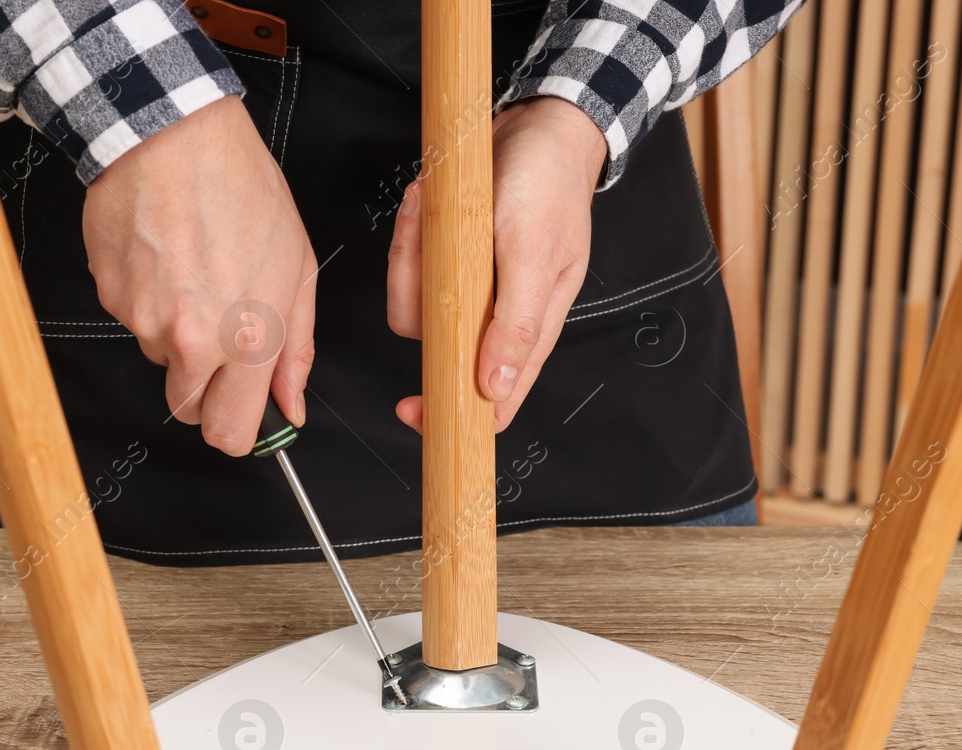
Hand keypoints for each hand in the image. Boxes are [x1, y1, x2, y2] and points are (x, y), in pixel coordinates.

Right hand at [83, 97, 316, 455]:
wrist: (171, 134)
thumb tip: (292, 407)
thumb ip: (296, 348)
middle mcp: (193, 342)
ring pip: (162, 359)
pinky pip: (134, 321)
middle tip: (221, 336)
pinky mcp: (110, 298)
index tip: (243, 417)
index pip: (230, 434)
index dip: (238, 432)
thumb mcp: (297, 268)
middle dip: (206, 387)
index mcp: (248, 340)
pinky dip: (149, 300)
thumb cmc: (242, 189)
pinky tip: (167, 257)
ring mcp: (144, 322)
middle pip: (189, 409)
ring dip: (178, 335)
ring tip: (196, 274)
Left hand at [386, 96, 606, 432]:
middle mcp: (496, 314)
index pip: (492, 395)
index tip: (413, 412)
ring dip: (411, 251)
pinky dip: (413, 229)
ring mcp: (472, 284)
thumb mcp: (533, 254)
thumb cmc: (550, 186)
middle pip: (433, 339)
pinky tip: (427, 198)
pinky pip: (414, 260)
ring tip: (429, 204)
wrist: (544, 125)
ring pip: (415, 298)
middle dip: (414, 291)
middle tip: (422, 248)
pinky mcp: (452, 256)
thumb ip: (515, 325)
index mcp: (526, 326)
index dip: (453, 412)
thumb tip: (494, 390)